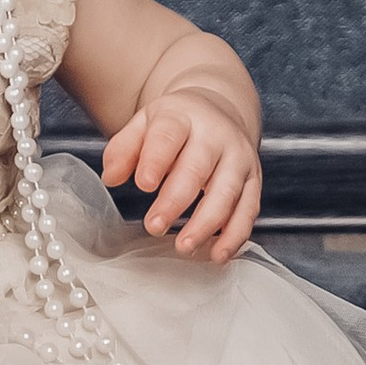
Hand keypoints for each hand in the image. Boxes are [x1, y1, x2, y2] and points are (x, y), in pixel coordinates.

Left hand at [101, 95, 259, 260]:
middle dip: (176, 200)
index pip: (169, 135)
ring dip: (207, 223)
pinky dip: (235, 235)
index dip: (156, 160)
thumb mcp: (144, 123)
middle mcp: (216, 135)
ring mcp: (239, 157)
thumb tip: (112, 177)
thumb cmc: (175, 125)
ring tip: (184, 247)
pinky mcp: (254, 180)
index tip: (143, 184)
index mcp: (183, 116)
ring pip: (227, 192)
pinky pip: (248, 210)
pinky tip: (218, 254)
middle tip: (153, 226)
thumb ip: (124, 148)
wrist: (218, 110)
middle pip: (197, 168)